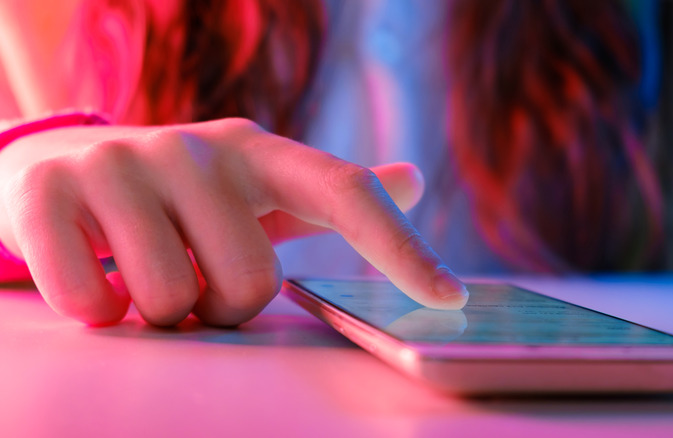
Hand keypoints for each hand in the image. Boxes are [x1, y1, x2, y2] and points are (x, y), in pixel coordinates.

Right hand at [0, 118, 468, 325]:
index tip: (449, 298)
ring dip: (160, 310)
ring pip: (172, 299)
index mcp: (258, 152)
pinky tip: (92, 277)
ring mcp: (122, 163)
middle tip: (191, 280)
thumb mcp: (254, 188)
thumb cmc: (176, 196)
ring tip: (140, 270)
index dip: (401, 248)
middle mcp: (198, 148)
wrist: (59, 165)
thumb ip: (330, 195)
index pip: (346, 193)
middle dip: (220, 306)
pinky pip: (92, 301)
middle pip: (251, 284)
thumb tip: (413, 180)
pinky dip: (96, 310)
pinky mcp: (49, 191)